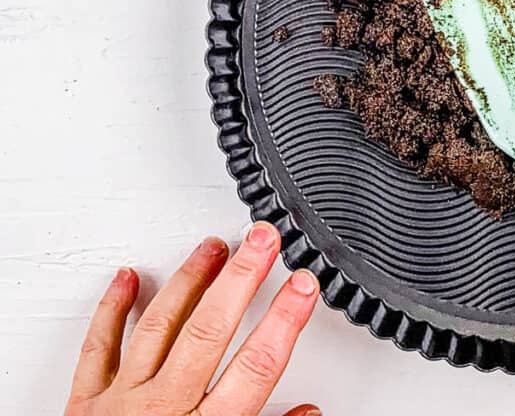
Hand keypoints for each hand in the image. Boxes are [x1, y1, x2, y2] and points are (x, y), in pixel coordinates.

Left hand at [65, 223, 318, 415]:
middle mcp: (163, 412)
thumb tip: (308, 414)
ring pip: (159, 328)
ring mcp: (120, 405)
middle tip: (264, 238)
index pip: (257, 367)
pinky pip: (99, 349)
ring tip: (213, 247)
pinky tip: (129, 280)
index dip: (285, 321)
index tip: (304, 285)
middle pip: (210, 332)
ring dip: (189, 281)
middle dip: (242, 278)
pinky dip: (112, 310)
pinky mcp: (83, 406)